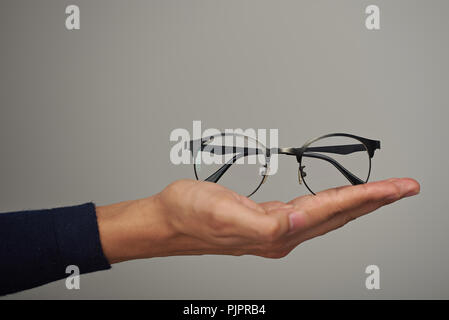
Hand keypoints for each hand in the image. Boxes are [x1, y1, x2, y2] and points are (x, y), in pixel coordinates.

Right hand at [96, 178, 419, 262]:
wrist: (169, 219)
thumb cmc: (190, 215)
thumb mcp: (222, 215)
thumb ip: (264, 224)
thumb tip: (297, 220)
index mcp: (276, 232)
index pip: (331, 211)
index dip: (365, 197)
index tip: (395, 188)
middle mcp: (281, 233)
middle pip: (339, 215)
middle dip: (374, 201)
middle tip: (404, 188)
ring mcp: (276, 229)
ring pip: (329, 214)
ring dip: (358, 203)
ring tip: (382, 193)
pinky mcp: (267, 220)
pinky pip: (312, 212)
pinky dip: (333, 203)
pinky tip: (338, 200)